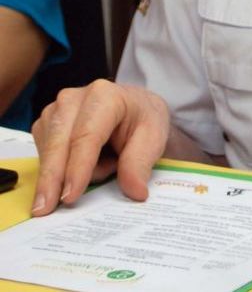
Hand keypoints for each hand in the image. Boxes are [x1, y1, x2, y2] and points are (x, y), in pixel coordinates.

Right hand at [31, 79, 169, 215]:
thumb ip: (140, 163)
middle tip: (46, 210)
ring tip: (103, 170)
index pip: (87, 135)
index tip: (70, 196)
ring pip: (48, 151)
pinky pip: (44, 154)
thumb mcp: (153, 138)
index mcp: (105, 96)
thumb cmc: (143, 120)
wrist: (135, 109)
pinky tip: (82, 169)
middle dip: (52, 177)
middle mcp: (74, 98)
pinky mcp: (47, 124)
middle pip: (58, 142)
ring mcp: (57, 110)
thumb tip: (135, 191)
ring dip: (64, 173)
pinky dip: (59, 170)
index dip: (78, 167)